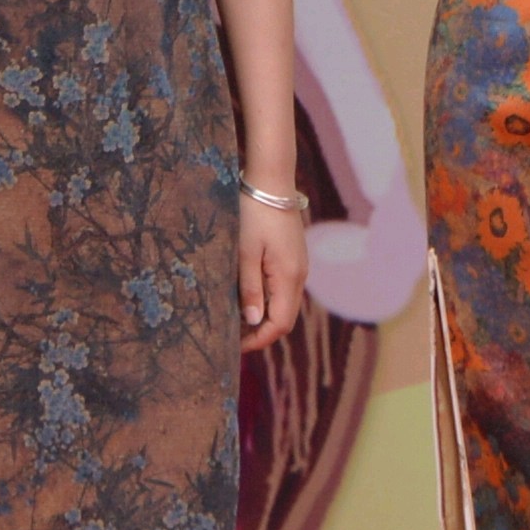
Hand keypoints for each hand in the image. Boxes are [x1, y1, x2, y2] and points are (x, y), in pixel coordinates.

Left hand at [235, 187, 309, 351]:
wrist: (270, 182)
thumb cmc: (253, 214)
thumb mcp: (245, 252)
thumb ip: (250, 288)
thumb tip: (254, 322)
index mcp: (289, 277)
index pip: (280, 324)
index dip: (259, 340)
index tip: (235, 347)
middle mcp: (299, 275)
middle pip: (284, 317)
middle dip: (260, 332)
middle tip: (231, 338)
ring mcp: (298, 266)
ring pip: (283, 304)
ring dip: (262, 316)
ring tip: (233, 320)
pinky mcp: (292, 258)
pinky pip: (282, 288)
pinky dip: (266, 300)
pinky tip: (245, 297)